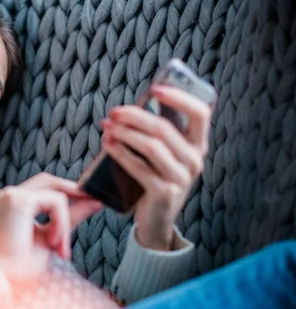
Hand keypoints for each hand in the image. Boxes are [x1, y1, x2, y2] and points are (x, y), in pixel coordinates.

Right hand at [0, 173, 101, 284]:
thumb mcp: (53, 236)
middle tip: (96, 203)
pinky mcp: (20, 201)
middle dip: (74, 191)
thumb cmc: (22, 265)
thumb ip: (71, 218)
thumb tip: (95, 202)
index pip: (45, 187)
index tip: (92, 200)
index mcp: (14, 202)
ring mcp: (13, 195)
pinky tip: (53, 243)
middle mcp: (10, 194)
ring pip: (56, 194)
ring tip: (60, 247)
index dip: (69, 190)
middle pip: (50, 180)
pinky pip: (56, 202)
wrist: (5, 280)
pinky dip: (61, 223)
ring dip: (65, 221)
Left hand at [101, 85, 211, 250]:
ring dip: (124, 133)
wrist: (157, 218)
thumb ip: (160, 130)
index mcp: (198, 144)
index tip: (155, 89)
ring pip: (150, 146)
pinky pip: (138, 166)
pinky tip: (107, 144)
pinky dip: (120, 152)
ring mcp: (181, 177)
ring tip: (107, 127)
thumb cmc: (157, 176)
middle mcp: (195, 160)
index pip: (200, 113)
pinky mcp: (164, 192)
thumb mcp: (166, 153)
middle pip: (164, 128)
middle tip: (114, 112)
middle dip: (134, 116)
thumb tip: (134, 105)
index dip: (179, 97)